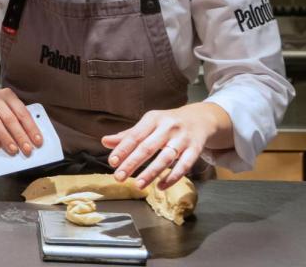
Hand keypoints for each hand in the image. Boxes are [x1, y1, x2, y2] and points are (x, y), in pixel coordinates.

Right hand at [0, 78, 42, 156]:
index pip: (22, 112)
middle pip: (10, 118)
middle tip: (27, 149)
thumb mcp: (7, 105)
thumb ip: (16, 117)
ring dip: (5, 137)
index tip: (37, 141)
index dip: (31, 128)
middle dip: (20, 135)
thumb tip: (29, 137)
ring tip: (13, 149)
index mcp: (8, 95)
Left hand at [101, 103, 230, 189]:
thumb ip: (128, 135)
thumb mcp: (148, 124)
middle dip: (132, 163)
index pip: (134, 136)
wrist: (200, 118)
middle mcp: (168, 127)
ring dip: (151, 173)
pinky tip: (161, 186)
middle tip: (118, 177)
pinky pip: (184, 165)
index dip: (122, 149)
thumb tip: (105, 141)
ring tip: (138, 185)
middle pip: (148, 147)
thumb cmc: (168, 124)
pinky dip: (172, 177)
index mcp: (153, 119)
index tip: (112, 162)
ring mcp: (183, 138)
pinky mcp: (196, 148)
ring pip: (166, 157)